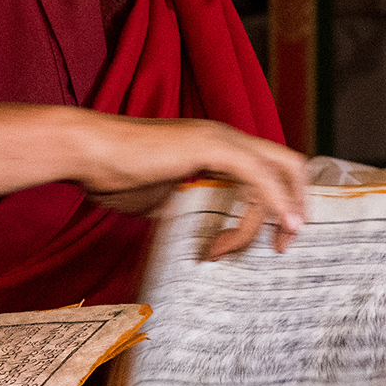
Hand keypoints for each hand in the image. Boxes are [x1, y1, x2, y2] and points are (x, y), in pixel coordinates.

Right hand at [73, 116, 309, 257]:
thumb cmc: (113, 174)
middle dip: (297, 205)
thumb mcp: (160, 199)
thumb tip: (196, 230)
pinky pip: (259, 176)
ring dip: (275, 216)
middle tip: (284, 242)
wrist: (88, 153)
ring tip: (236, 248)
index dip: (281, 201)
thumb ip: (186, 208)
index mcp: (215, 147)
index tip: (273, 236)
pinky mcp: (211, 147)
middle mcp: (225, 137)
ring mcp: (220, 139)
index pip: (268, 168)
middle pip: (289, 165)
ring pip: (278, 174)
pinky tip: (277, 225)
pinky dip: (274, 202)